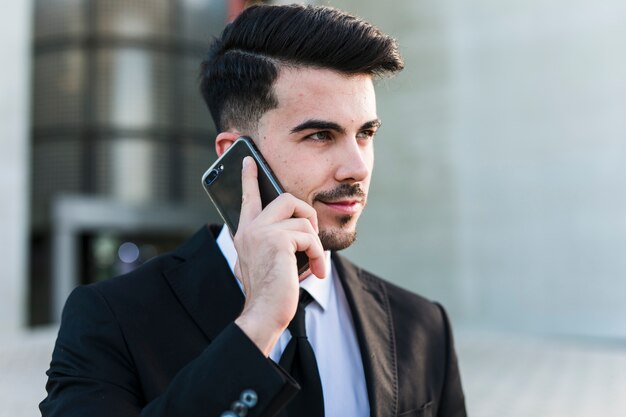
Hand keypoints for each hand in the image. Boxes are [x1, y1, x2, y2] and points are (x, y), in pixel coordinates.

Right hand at [233, 157, 325, 355]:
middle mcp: (249, 228)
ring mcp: (261, 232)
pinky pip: (309, 236)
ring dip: (315, 244)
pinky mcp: (277, 240)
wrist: (264, 312)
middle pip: (286, 199)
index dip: (249, 177)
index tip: (249, 161)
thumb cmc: (270, 291)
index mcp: (245, 232)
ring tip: (314, 264)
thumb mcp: (267, 261)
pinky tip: (316, 270)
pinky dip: (318, 254)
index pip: (247, 197)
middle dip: (307, 215)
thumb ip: (273, 240)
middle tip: (312, 237)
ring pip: (303, 220)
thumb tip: (298, 228)